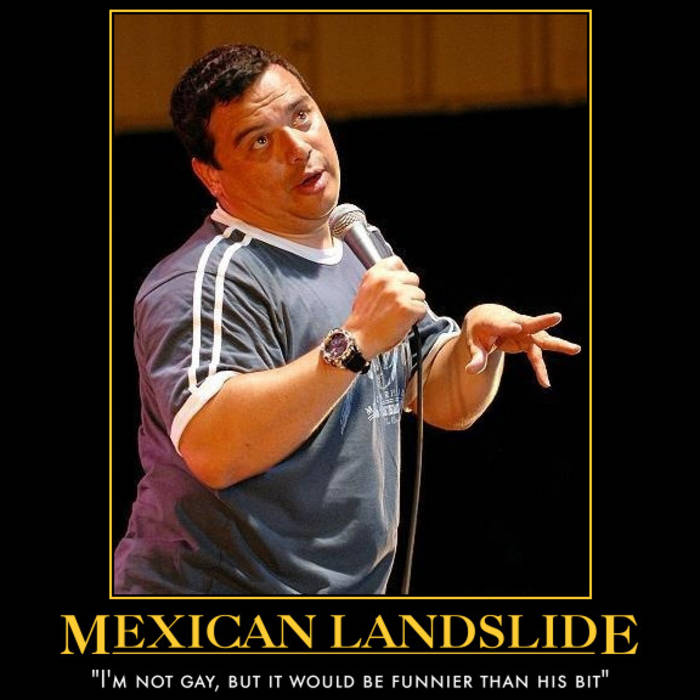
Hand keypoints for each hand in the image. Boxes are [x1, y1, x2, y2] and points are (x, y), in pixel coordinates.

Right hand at [344, 256, 426, 358]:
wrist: (358, 339)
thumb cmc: (362, 320)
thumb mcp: (365, 290)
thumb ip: (381, 280)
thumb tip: (399, 277)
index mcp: (375, 274)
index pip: (397, 262)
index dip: (402, 273)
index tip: (402, 282)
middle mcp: (387, 280)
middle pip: (413, 278)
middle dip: (410, 291)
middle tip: (400, 304)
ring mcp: (399, 293)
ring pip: (420, 294)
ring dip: (414, 305)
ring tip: (400, 315)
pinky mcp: (408, 307)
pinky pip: (423, 309)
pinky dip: (417, 317)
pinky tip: (404, 322)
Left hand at [462, 303, 580, 387]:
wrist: (488, 318)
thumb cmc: (478, 330)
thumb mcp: (472, 343)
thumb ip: (475, 357)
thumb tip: (470, 372)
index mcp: (495, 321)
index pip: (502, 323)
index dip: (509, 326)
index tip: (517, 327)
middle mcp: (513, 323)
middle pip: (530, 324)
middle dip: (542, 322)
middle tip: (557, 316)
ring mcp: (523, 332)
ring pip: (541, 338)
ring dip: (557, 344)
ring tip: (576, 349)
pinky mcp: (528, 341)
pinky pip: (536, 356)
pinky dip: (540, 369)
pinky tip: (544, 383)